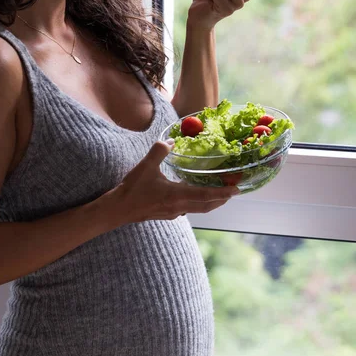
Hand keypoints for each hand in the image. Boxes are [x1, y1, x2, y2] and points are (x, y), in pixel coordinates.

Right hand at [105, 140, 237, 224]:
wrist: (118, 210)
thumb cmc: (132, 189)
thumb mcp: (146, 166)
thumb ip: (160, 150)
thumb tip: (172, 140)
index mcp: (177, 196)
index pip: (206, 195)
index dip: (223, 193)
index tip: (237, 190)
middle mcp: (179, 207)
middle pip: (207, 205)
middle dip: (222, 199)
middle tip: (233, 190)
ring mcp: (174, 213)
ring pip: (199, 209)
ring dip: (211, 202)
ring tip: (219, 192)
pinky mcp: (167, 214)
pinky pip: (188, 209)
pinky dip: (197, 202)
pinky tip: (194, 194)